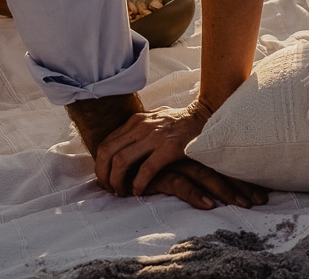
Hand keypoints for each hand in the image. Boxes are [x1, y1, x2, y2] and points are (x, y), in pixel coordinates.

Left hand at [94, 102, 266, 207]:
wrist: (208, 115)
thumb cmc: (181, 123)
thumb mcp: (154, 121)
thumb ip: (138, 131)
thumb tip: (121, 146)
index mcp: (135, 121)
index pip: (106, 143)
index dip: (100, 165)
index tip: (105, 179)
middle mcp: (141, 126)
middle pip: (107, 152)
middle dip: (103, 174)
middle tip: (109, 189)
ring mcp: (155, 136)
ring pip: (121, 161)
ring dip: (117, 181)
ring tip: (122, 192)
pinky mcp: (170, 148)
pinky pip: (146, 170)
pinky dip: (138, 184)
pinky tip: (139, 191)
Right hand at [141, 157, 267, 210]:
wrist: (128, 142)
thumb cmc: (155, 152)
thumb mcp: (179, 159)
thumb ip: (196, 165)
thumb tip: (221, 174)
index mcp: (197, 151)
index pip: (223, 163)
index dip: (242, 177)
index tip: (262, 192)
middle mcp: (190, 155)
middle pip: (221, 170)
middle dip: (242, 185)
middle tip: (261, 199)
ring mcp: (178, 162)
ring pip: (207, 177)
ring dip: (227, 190)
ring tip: (244, 204)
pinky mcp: (164, 173)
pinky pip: (181, 185)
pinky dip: (195, 196)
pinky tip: (209, 206)